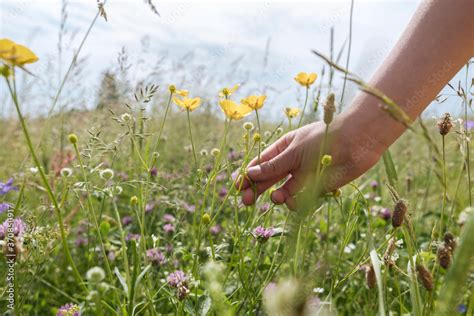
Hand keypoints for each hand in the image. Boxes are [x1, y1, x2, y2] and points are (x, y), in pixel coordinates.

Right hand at [236, 118, 382, 209]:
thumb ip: (273, 166)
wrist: (355, 143)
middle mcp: (290, 162)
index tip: (238, 186)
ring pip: (282, 190)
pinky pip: (299, 198)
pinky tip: (293, 201)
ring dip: (276, 196)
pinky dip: (294, 202)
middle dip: (256, 190)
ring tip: (277, 197)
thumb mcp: (294, 151)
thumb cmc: (323, 138)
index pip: (260, 163)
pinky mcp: (315, 187)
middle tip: (246, 202)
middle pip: (267, 179)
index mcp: (283, 147)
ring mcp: (302, 175)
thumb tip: (250, 174)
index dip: (248, 175)